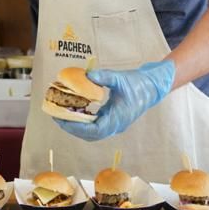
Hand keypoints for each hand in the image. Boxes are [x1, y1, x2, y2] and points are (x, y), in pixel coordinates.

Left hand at [55, 60, 175, 140]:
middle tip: (56, 117)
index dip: (77, 127)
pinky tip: (75, 110)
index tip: (63, 119)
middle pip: (90, 135)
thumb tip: (87, 75)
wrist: (152, 87)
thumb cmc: (138, 83)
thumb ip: (104, 77)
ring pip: (92, 132)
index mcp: (118, 118)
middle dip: (72, 128)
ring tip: (62, 115)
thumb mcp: (120, 78)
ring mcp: (114, 124)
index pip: (95, 130)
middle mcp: (115, 125)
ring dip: (77, 126)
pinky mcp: (113, 120)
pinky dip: (83, 121)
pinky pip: (95, 126)